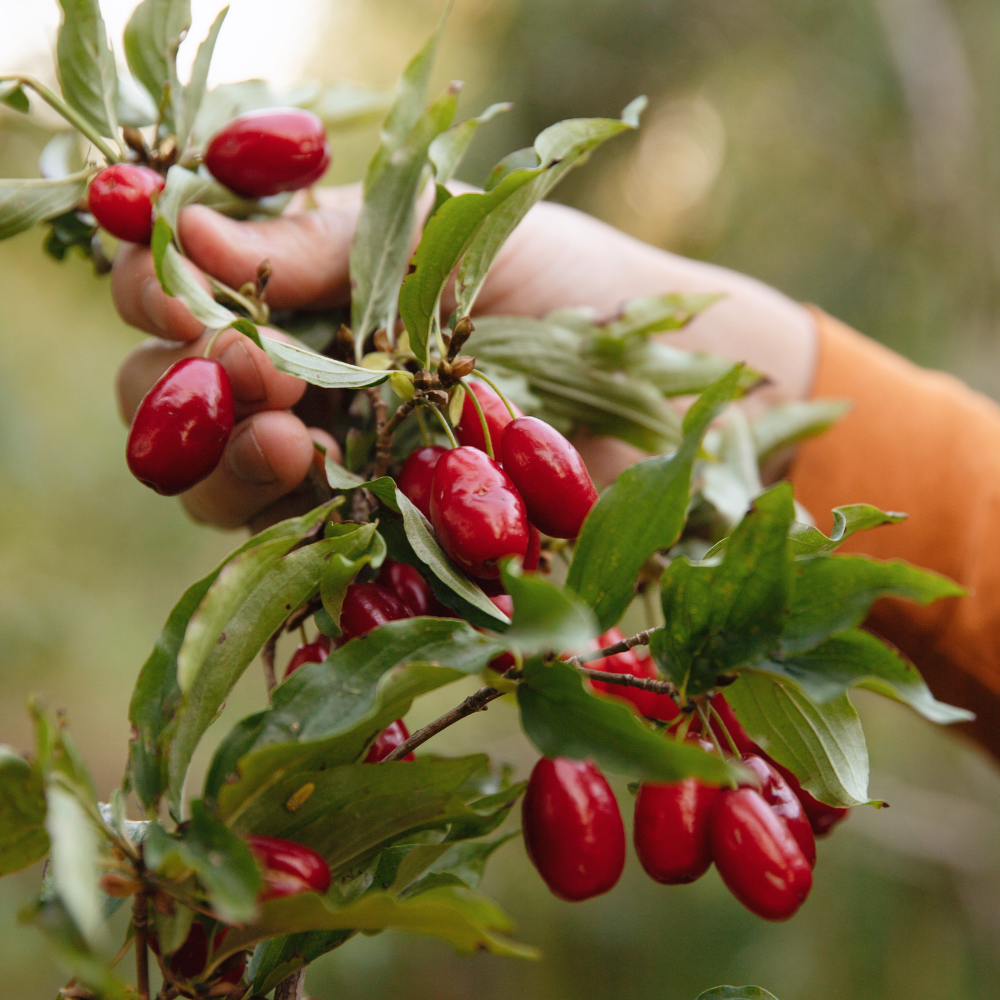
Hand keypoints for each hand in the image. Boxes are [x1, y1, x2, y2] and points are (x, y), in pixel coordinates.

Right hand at [113, 183, 815, 529]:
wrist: (658, 383)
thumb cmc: (561, 284)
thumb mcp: (446, 231)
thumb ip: (326, 241)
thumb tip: (187, 227)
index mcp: (297, 302)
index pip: (176, 298)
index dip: (160, 294)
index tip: (188, 296)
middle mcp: (296, 391)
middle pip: (173, 406)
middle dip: (185, 392)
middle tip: (247, 374)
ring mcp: (330, 473)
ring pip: (215, 487)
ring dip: (225, 465)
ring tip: (282, 440)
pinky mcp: (375, 542)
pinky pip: (297, 553)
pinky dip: (289, 531)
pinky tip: (314, 494)